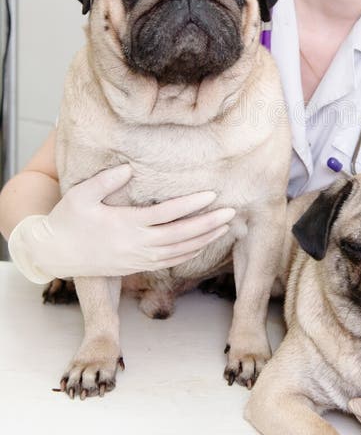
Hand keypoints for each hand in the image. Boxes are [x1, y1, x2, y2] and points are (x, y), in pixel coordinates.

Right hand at [8, 164, 235, 282]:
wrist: (53, 253)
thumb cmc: (67, 220)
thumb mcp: (80, 195)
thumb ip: (104, 181)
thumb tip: (128, 168)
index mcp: (125, 225)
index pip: (166, 215)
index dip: (190, 205)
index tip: (211, 195)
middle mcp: (136, 244)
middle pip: (180, 235)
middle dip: (208, 223)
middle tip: (231, 212)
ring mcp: (138, 258)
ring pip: (179, 251)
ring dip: (204, 239)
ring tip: (225, 226)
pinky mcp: (136, 266)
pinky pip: (170, 262)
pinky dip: (190, 253)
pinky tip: (204, 243)